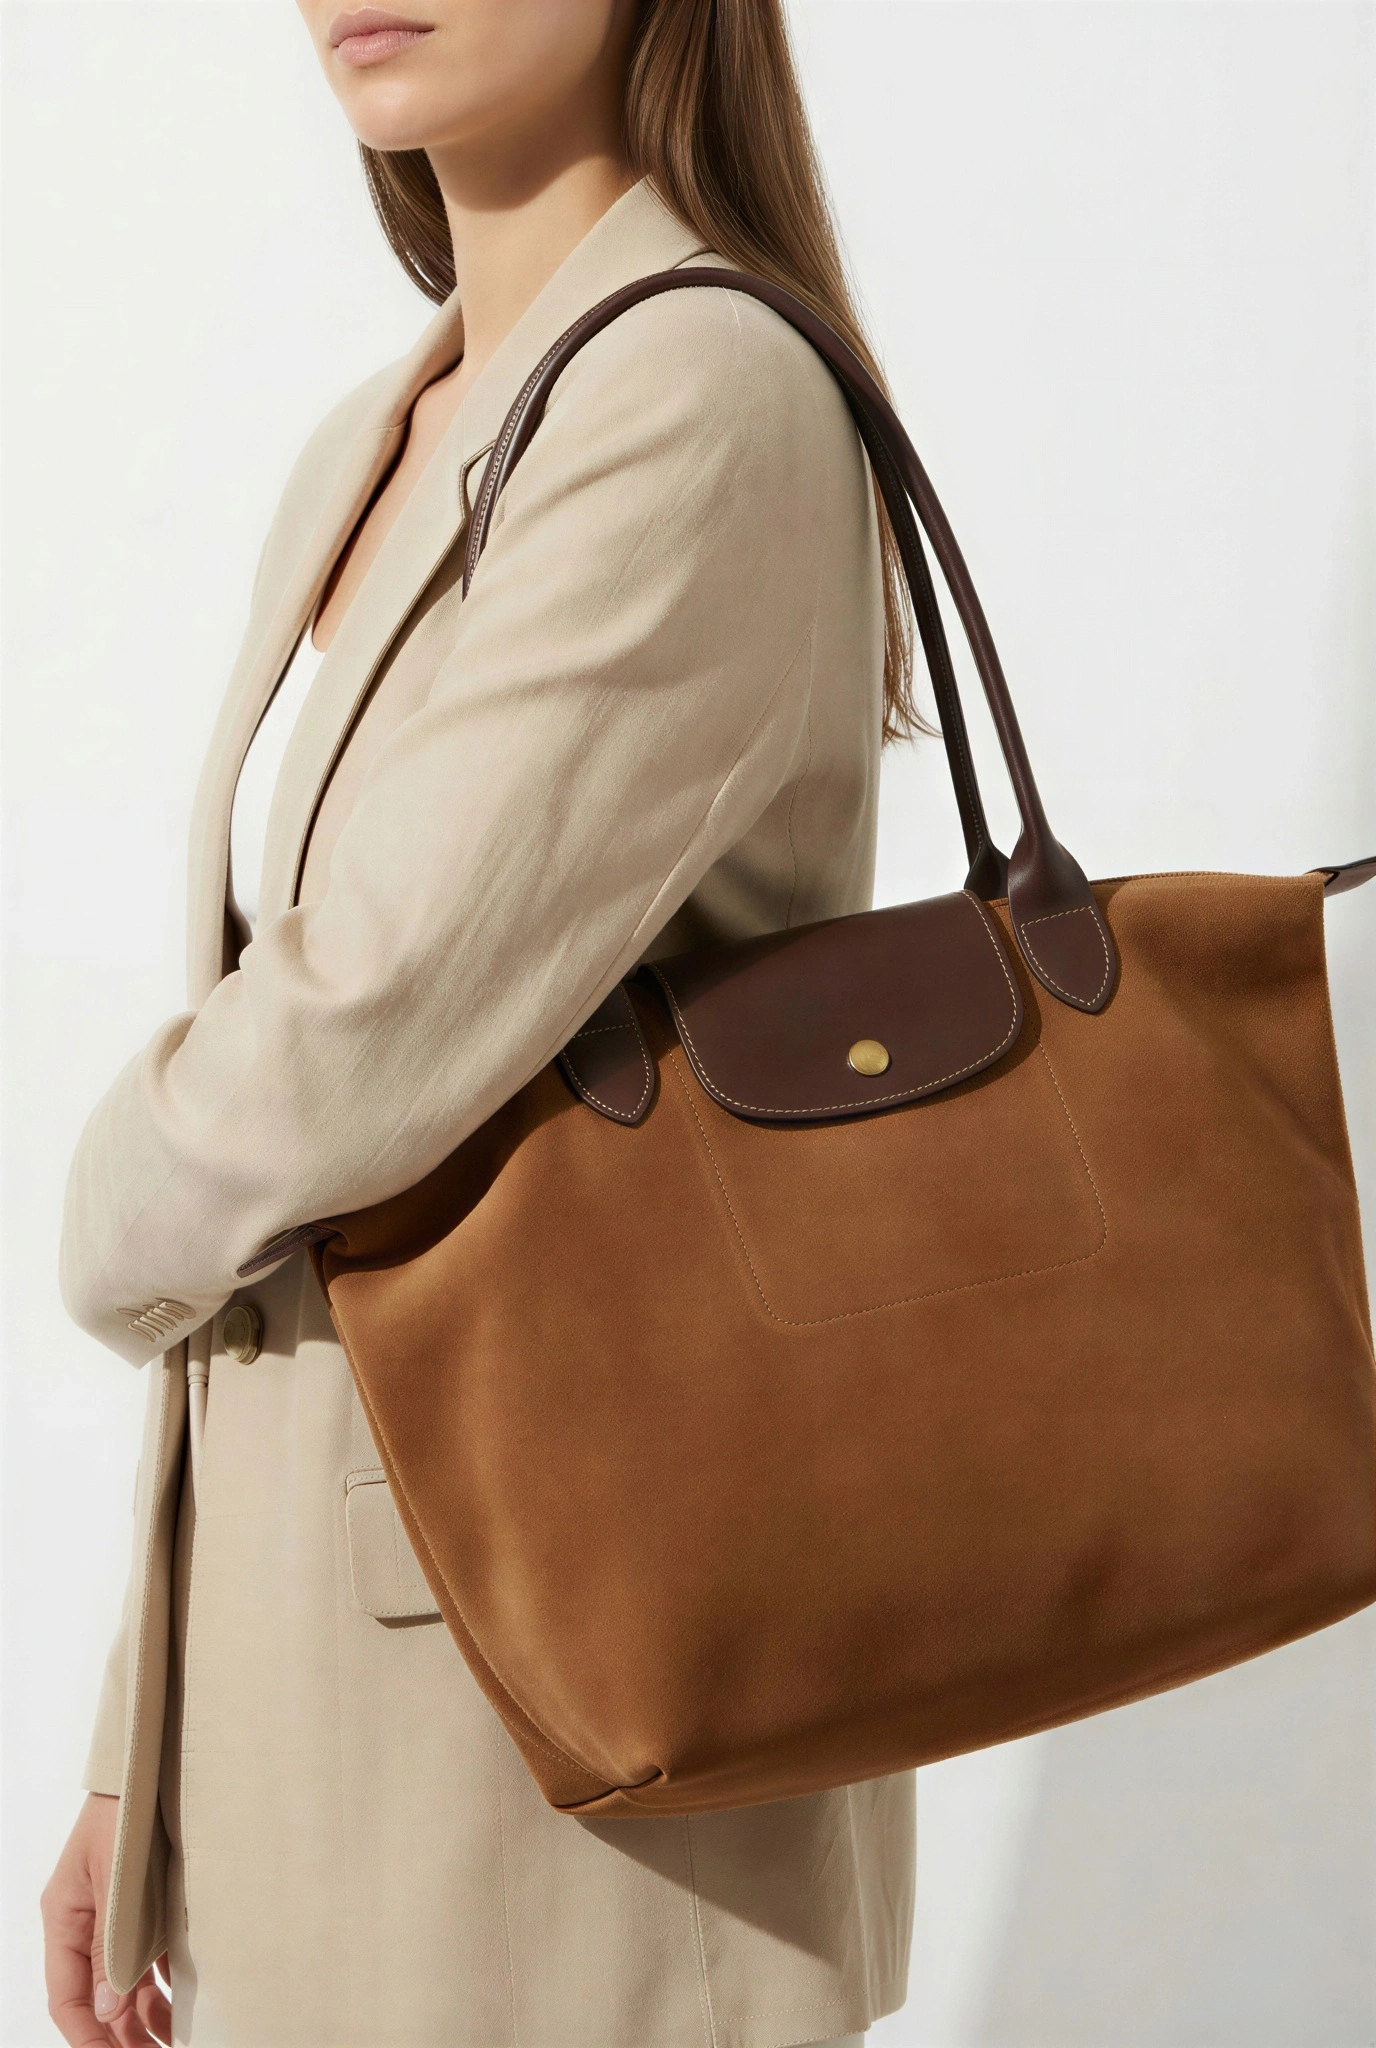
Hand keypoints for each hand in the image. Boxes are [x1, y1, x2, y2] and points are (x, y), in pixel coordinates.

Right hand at [41, 1795, 170, 2045]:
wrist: (151, 1764)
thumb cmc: (128, 1811)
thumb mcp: (116, 1878)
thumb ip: (111, 1943)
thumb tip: (107, 2010)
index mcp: (65, 1918)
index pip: (67, 1997)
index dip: (87, 2037)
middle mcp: (86, 1924)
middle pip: (95, 1999)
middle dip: (118, 2038)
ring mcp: (113, 1919)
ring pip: (121, 1987)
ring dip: (140, 2022)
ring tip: (166, 2047)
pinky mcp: (141, 1910)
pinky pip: (143, 1963)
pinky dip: (156, 1993)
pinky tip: (174, 2014)